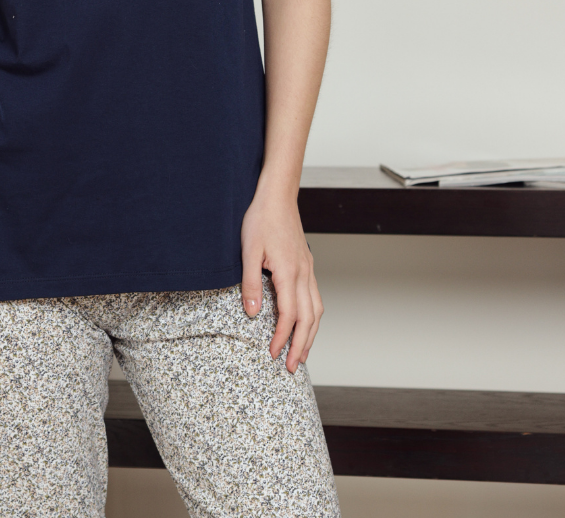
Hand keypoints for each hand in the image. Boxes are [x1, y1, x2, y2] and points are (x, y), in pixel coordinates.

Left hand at [240, 191, 322, 373]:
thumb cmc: (261, 219)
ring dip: (311, 334)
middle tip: (291, 367)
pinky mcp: (306, 265)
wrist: (277, 195)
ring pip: (316, 309)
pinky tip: (305, 323)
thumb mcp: (248, 251)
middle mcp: (303, 273)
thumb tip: (252, 314)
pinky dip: (312, 317)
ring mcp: (308, 269)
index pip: (289, 315)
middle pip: (308, 318)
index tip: (273, 354)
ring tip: (302, 353)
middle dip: (301, 345)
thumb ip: (250, 284)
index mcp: (289, 272)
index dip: (282, 338)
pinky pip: (314, 297)